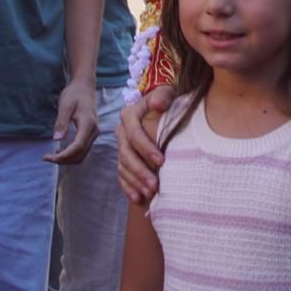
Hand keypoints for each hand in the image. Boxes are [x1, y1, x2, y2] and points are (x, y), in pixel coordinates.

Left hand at [47, 79, 99, 163]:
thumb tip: (57, 139)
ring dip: (67, 158)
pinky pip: (82, 149)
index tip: (48, 157)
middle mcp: (93, 131)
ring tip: (52, 155)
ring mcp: (93, 133)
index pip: (77, 147)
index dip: (63, 156)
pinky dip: (71, 154)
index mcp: (88, 124)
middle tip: (46, 157)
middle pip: (80, 154)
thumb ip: (61, 122)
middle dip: (63, 160)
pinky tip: (60, 150)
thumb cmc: (74, 94)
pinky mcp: (90, 134)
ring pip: (82, 154)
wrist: (84, 87)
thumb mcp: (65, 105)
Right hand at [117, 85, 172, 202]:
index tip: (162, 161)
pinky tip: (137, 198)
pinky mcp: (123, 158)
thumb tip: (158, 103)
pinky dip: (128, 187)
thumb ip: (163, 96)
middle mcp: (122, 130)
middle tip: (155, 185)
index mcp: (130, 114)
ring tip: (150, 194)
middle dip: (140, 171)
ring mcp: (121, 146)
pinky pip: (121, 175)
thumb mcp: (167, 92)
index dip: (146, 148)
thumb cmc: (169, 100)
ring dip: (135, 182)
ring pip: (123, 167)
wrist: (165, 107)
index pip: (134, 133)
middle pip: (127, 154)